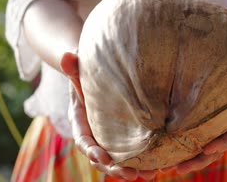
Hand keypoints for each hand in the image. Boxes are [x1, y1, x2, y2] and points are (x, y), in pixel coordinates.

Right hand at [61, 52, 156, 180]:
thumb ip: (73, 68)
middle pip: (101, 158)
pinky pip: (131, 155)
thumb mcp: (80, 72)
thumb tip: (66, 56)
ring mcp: (108, 140)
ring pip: (118, 161)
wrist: (95, 77)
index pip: (84, 142)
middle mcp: (94, 136)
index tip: (102, 158)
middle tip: (131, 175)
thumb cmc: (87, 74)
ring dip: (132, 171)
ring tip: (151, 175)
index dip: (92, 151)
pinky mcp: (122, 139)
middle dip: (114, 168)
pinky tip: (160, 167)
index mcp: (81, 124)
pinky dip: (143, 163)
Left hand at [165, 52, 226, 174]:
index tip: (206, 148)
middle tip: (179, 168)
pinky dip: (174, 149)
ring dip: (183, 161)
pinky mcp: (196, 122)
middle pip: (212, 151)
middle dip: (197, 161)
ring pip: (198, 151)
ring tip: (164, 169)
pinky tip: (159, 157)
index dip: (220, 144)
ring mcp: (210, 127)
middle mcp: (224, 126)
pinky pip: (187, 140)